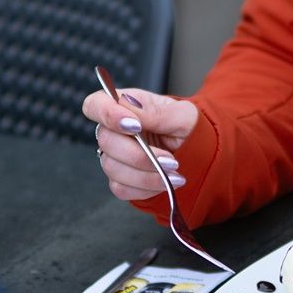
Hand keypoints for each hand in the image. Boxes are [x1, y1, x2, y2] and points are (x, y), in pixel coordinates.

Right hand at [79, 87, 201, 201]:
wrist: (197, 153)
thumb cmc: (187, 127)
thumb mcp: (182, 114)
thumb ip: (156, 112)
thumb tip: (132, 112)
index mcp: (126, 106)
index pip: (95, 105)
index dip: (108, 114)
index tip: (135, 126)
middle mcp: (115, 131)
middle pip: (106, 141)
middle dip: (139, 154)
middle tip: (169, 159)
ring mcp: (114, 156)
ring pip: (113, 168)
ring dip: (146, 174)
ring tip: (173, 172)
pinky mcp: (120, 179)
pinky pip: (121, 188)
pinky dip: (146, 188)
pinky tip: (165, 181)